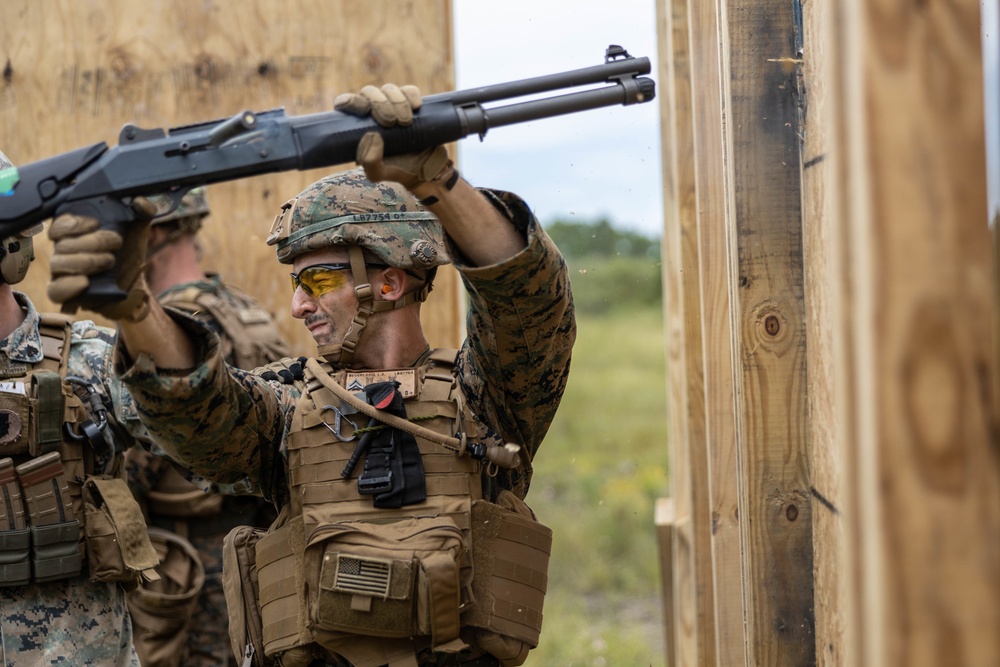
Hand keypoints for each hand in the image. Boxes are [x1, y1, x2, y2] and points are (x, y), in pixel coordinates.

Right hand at [48, 198, 155, 321]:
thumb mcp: (137, 229)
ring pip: (58, 264)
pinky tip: (86, 281)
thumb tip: (140, 201)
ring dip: (88, 261)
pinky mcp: (66, 291)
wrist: (135, 281)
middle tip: (116, 243)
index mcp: (74, 232)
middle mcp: (63, 249)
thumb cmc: (128, 252)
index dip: (74, 223)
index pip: (58, 223)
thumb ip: (141, 210)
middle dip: (94, 242)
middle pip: (62, 243)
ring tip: (110, 261)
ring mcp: (62, 271)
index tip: (96, 223)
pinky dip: (70, 285)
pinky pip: (55, 290)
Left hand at [335, 83, 454, 191]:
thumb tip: (373, 134)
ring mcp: (392, 104)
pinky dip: (411, 96)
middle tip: (390, 123)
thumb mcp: (378, 173)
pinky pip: (409, 90)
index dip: (351, 101)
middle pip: (369, 92)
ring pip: (389, 90)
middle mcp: (373, 110)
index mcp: (358, 124)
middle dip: (380, 104)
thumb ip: (370, 161)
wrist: (424, 168)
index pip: (346, 103)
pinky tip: (416, 108)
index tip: (365, 110)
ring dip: (397, 102)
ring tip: (405, 123)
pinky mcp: (410, 103)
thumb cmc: (396, 169)